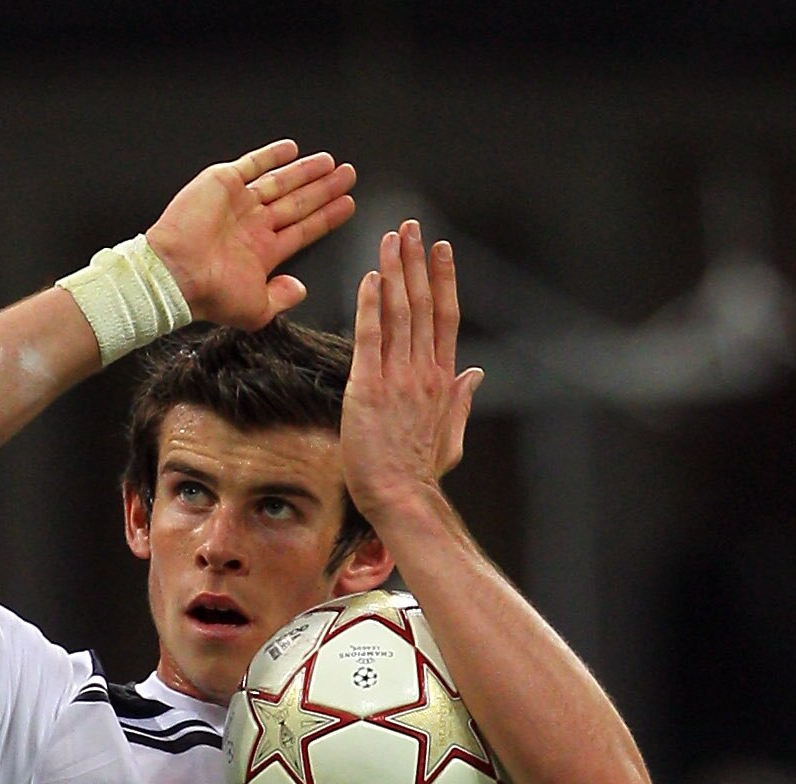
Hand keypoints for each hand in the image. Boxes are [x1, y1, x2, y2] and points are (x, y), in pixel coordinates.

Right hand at [146, 139, 355, 329]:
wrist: (176, 274)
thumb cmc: (210, 295)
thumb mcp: (256, 310)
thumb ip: (282, 298)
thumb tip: (300, 290)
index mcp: (262, 253)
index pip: (304, 230)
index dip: (327, 218)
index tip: (348, 205)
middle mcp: (253, 226)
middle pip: (299, 203)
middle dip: (324, 190)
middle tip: (348, 176)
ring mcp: (240, 203)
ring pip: (282, 182)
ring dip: (307, 172)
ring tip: (331, 163)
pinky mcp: (223, 183)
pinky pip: (252, 164)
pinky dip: (271, 156)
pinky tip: (292, 150)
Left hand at [340, 222, 483, 519]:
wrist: (400, 497)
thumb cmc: (419, 475)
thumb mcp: (450, 436)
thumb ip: (461, 401)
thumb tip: (475, 374)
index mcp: (443, 380)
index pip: (446, 318)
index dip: (444, 280)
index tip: (441, 250)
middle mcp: (424, 372)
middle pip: (424, 305)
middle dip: (417, 261)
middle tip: (411, 226)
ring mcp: (398, 378)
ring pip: (400, 312)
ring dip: (394, 270)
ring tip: (391, 237)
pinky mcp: (368, 388)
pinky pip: (371, 336)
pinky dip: (370, 304)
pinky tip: (369, 277)